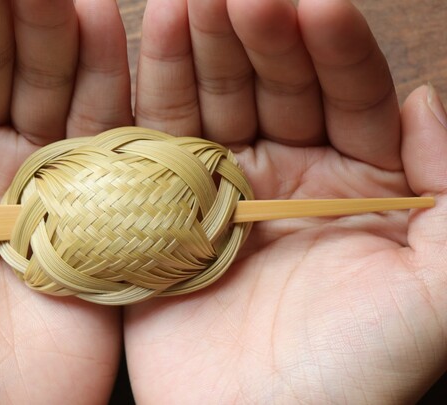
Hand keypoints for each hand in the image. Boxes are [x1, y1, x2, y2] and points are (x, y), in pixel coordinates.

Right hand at [125, 0, 446, 401]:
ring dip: (200, 52)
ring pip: (215, 103)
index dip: (332, 48)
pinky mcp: (164, 211)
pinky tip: (147, 48)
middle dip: (258, 38)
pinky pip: (161, 145)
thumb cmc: (357, 373)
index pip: (350, 95)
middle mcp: (288, 177)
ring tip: (184, 3)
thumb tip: (425, 98)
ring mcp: (221, 190)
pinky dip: (152, 97)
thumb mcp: (436, 289)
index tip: (311, 2)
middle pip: (276, 87)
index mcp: (356, 185)